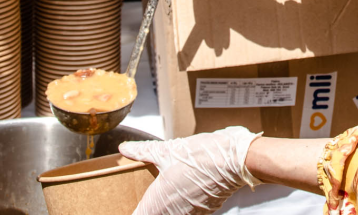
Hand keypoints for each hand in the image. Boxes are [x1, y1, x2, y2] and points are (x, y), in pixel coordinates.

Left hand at [120, 127, 261, 214]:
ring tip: (162, 194)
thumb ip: (143, 152)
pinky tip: (181, 192)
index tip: (122, 206)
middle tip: (142, 199)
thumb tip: (125, 148)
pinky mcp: (205, 212)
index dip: (134, 212)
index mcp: (158, 204)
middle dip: (148, 208)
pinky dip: (180, 207)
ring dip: (164, 208)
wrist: (235, 161)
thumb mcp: (167, 151)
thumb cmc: (202, 156)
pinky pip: (186, 214)